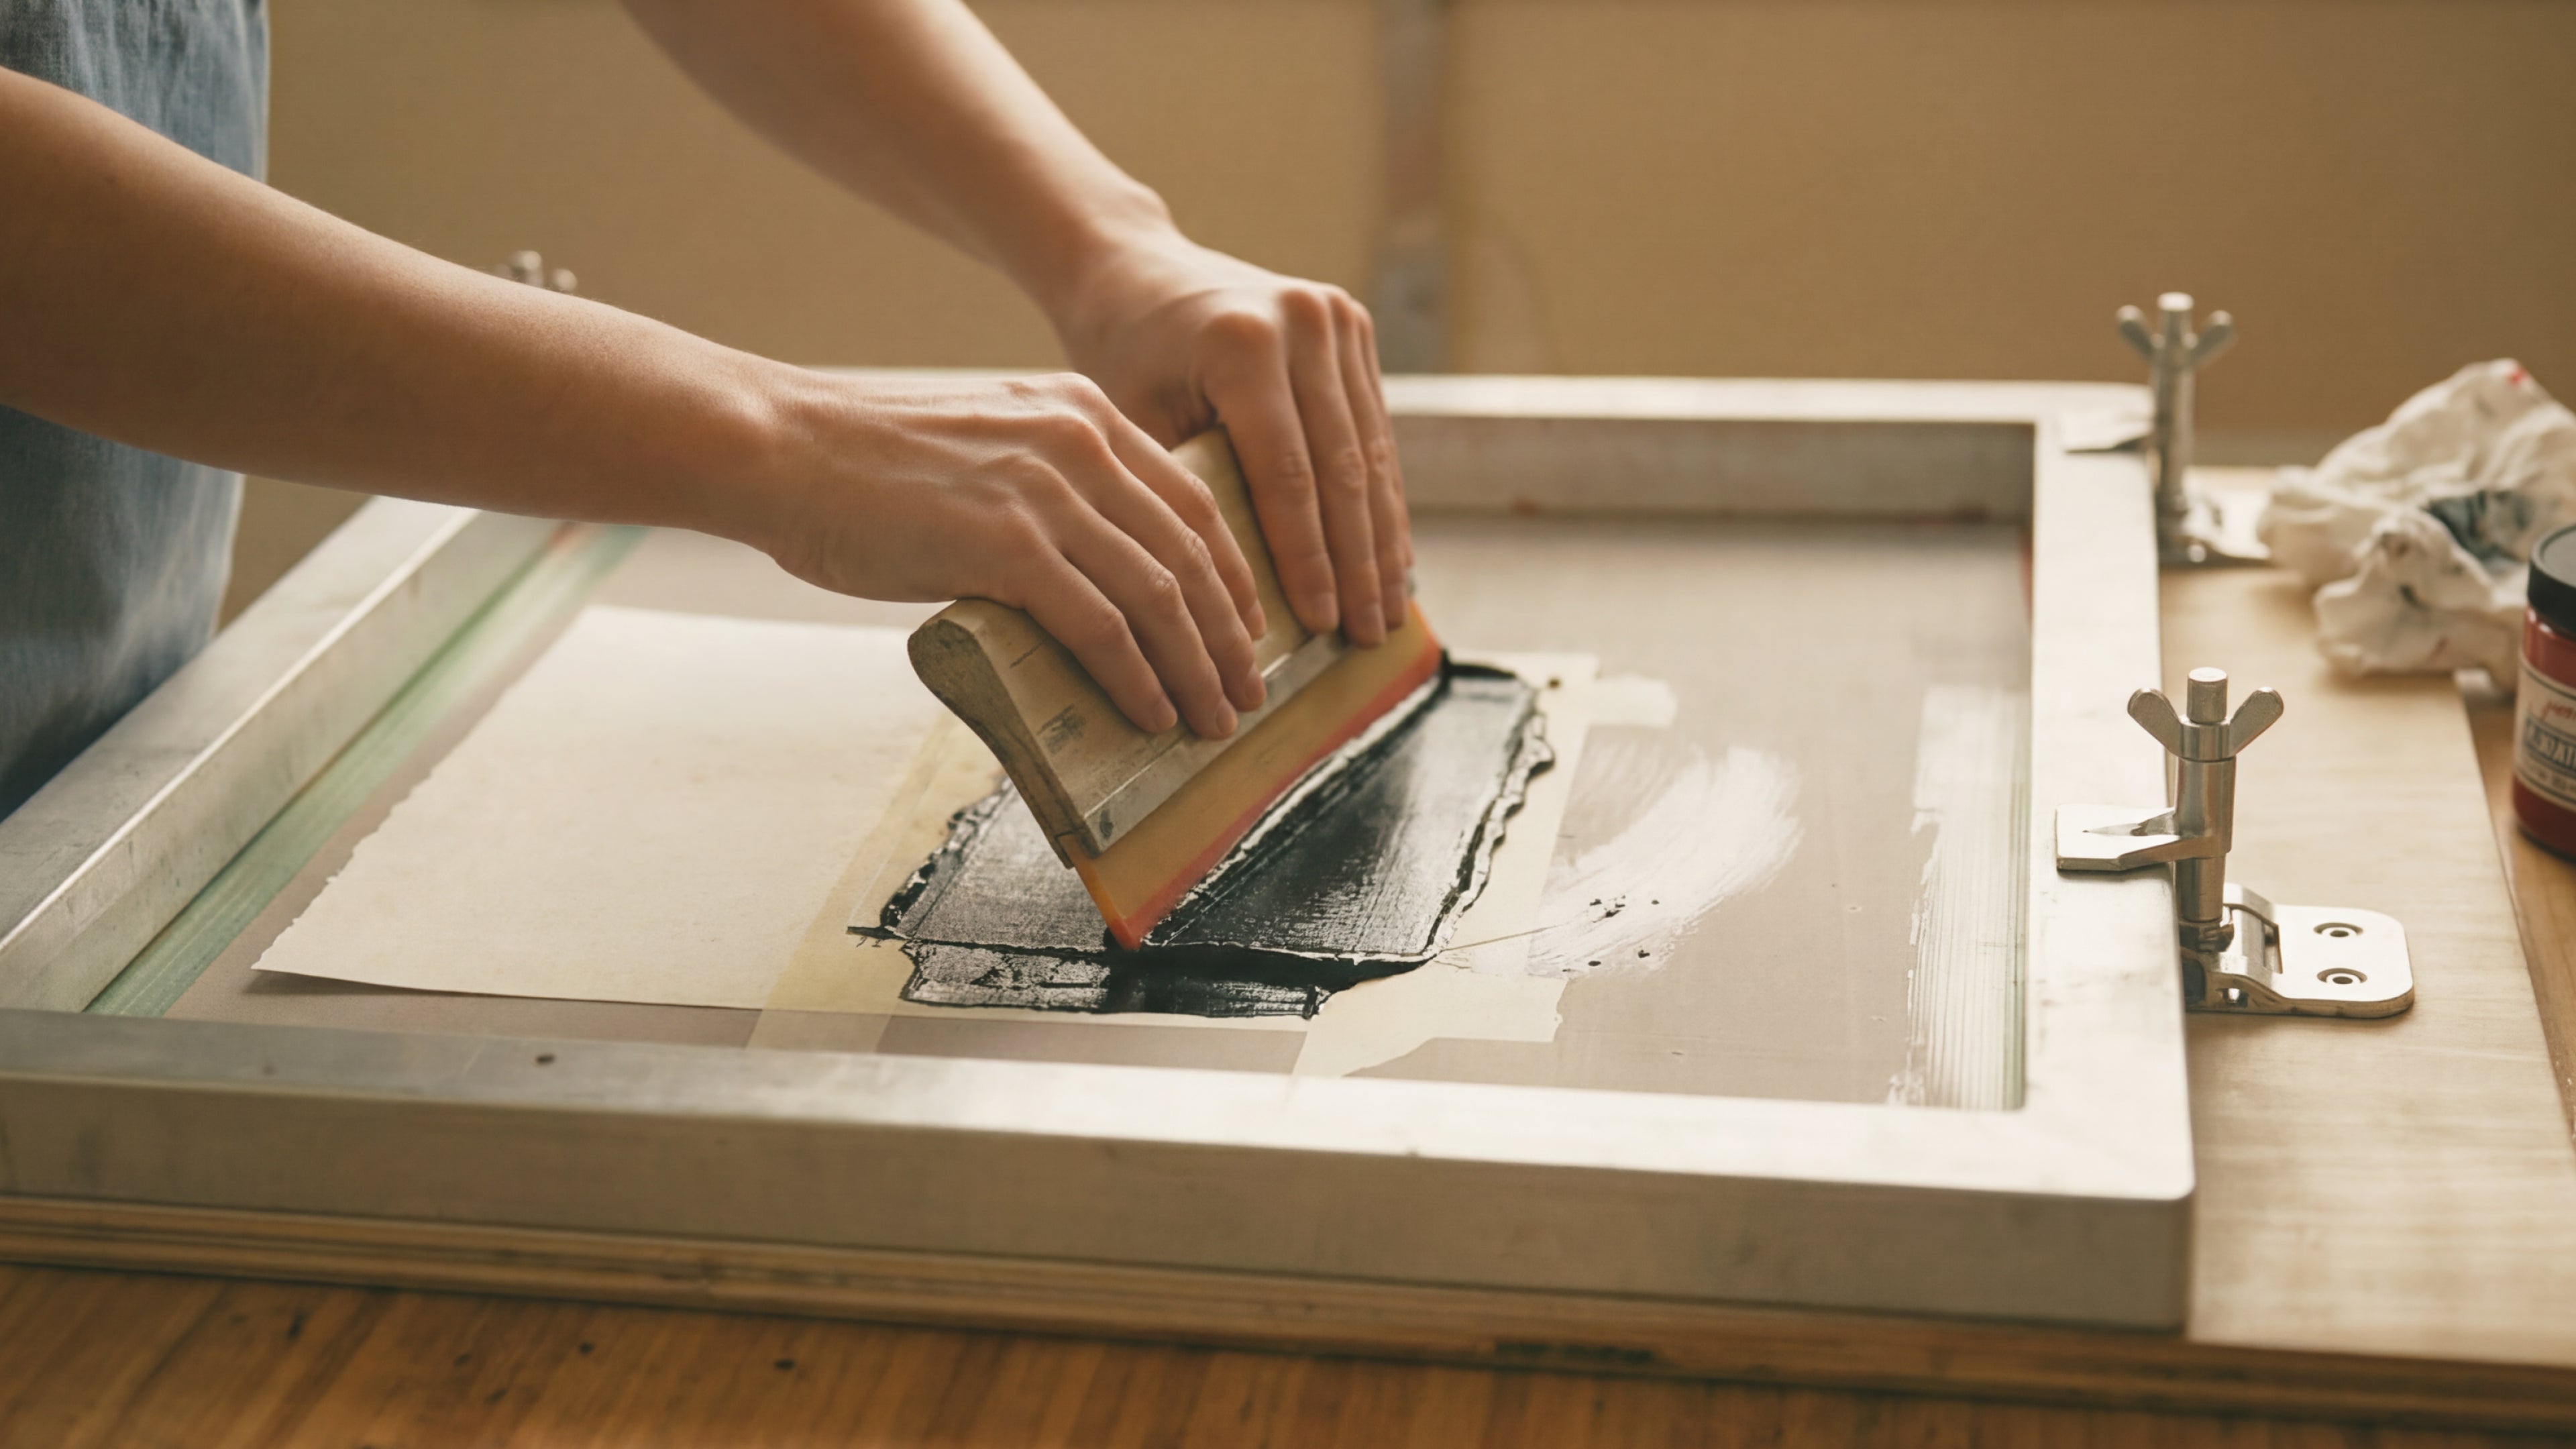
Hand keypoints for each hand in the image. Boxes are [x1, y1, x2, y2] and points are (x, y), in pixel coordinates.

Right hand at [751, 370, 1266, 737]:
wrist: (781, 449)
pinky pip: (1103, 626)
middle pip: (1193, 551)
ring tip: (1215, 718)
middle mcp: (1080, 443)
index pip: (1193, 500)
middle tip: (1251, 691)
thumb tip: (1080, 572)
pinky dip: (1138, 677)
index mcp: (1082, 413)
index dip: (1234, 574)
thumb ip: (1042, 489)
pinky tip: (1154, 712)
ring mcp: (1046, 493)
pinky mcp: (1007, 545)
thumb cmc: (863, 464)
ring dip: (1199, 668)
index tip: (1251, 628)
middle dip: (1233, 633)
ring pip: (1161, 595)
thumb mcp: (984, 450)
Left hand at [1047, 233, 1411, 645]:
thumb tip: (1222, 604)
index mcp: (1244, 343)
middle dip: (1357, 563)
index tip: (1322, 624)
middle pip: (1342, 468)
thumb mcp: (1133, 423)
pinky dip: (1380, 498)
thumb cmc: (1119, 354)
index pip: (1288, 474)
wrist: (1133, 266)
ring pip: (1370, 453)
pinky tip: (1388, 557)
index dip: (1309, 558)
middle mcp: (1305, 322)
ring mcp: (1338, 319)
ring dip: (1381, 539)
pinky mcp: (1354, 327)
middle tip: (1366, 635)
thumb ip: (1182, 495)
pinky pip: (1374, 430)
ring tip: (1385, 611)